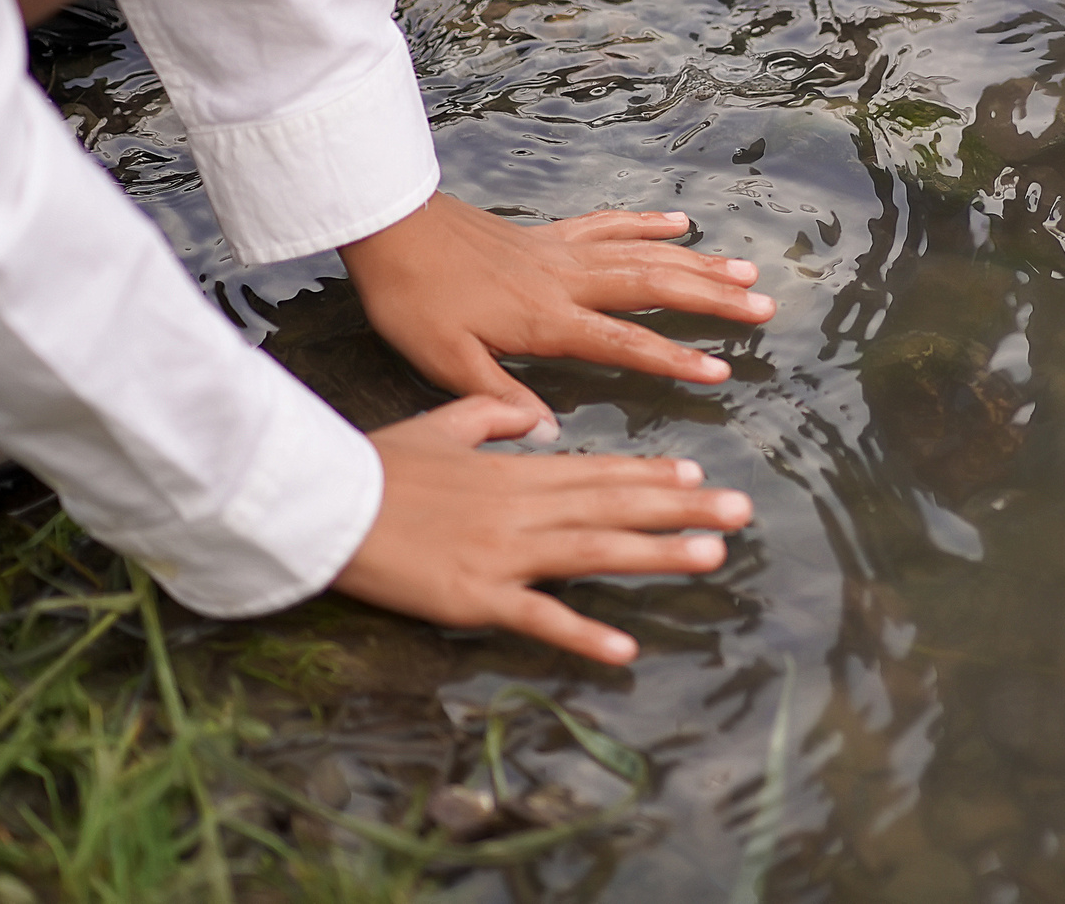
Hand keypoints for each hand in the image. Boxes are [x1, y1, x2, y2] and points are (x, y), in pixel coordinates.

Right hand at [333, 396, 752, 661]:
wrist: (324, 500)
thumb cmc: (378, 463)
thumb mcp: (442, 423)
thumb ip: (493, 417)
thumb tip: (535, 419)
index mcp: (515, 471)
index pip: (597, 471)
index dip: (651, 475)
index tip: (699, 475)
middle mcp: (522, 509)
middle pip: (614, 508)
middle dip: (681, 510)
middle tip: (741, 510)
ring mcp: (502, 554)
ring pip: (594, 553)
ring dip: (656, 556)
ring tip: (712, 557)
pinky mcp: (475, 597)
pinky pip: (537, 619)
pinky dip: (581, 633)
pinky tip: (623, 647)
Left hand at [339, 194, 771, 424]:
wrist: (389, 226)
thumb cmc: (413, 299)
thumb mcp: (444, 361)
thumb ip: (500, 397)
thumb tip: (551, 435)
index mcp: (546, 319)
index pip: (623, 341)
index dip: (674, 358)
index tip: (722, 370)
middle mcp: (566, 281)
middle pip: (653, 287)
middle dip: (712, 300)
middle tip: (763, 309)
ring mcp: (560, 252)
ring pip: (642, 254)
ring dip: (697, 263)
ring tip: (745, 271)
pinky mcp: (546, 234)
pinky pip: (607, 225)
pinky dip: (646, 223)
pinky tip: (680, 223)